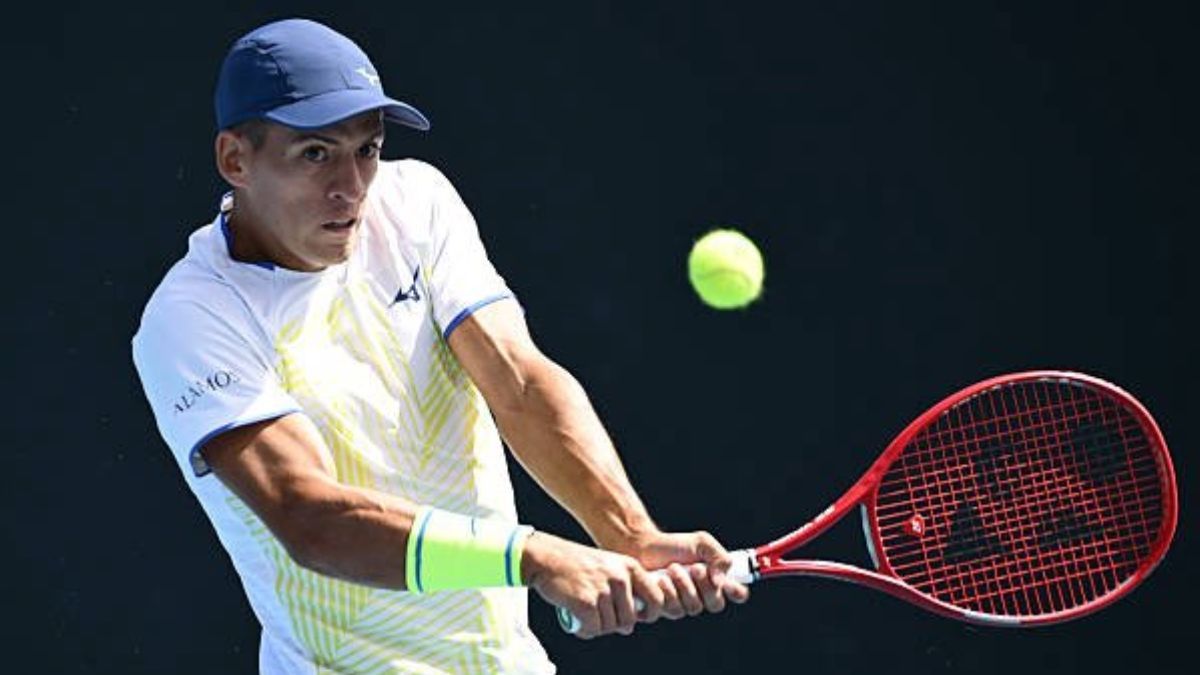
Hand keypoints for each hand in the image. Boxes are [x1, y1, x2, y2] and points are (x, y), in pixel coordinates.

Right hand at [521, 531, 664, 638]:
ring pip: (610, 627)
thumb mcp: (609, 565)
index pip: (656, 599)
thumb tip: (631, 624)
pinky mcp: (586, 602)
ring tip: (586, 617)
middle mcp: (620, 578)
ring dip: (597, 628)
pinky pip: (593, 629)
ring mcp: (603, 590)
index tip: (635, 617)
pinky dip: (585, 631)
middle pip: (630, 620)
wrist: (546, 557)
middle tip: (600, 617)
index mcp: (630, 567)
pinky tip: (578, 623)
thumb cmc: (577, 564)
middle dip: (615, 625)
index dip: (649, 614)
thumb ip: (625, 588)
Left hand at [621, 530, 750, 619]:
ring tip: (672, 568)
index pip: (737, 594)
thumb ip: (719, 556)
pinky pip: (673, 611)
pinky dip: (668, 593)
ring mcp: (683, 605)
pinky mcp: (664, 610)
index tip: (729, 582)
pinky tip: (661, 580)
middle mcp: (702, 596)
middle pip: (716, 604)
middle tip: (694, 568)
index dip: (737, 592)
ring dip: (684, 586)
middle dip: (705, 586)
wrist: (643, 547)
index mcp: (715, 580)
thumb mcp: (701, 543)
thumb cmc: (673, 545)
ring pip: (694, 608)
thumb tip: (722, 582)